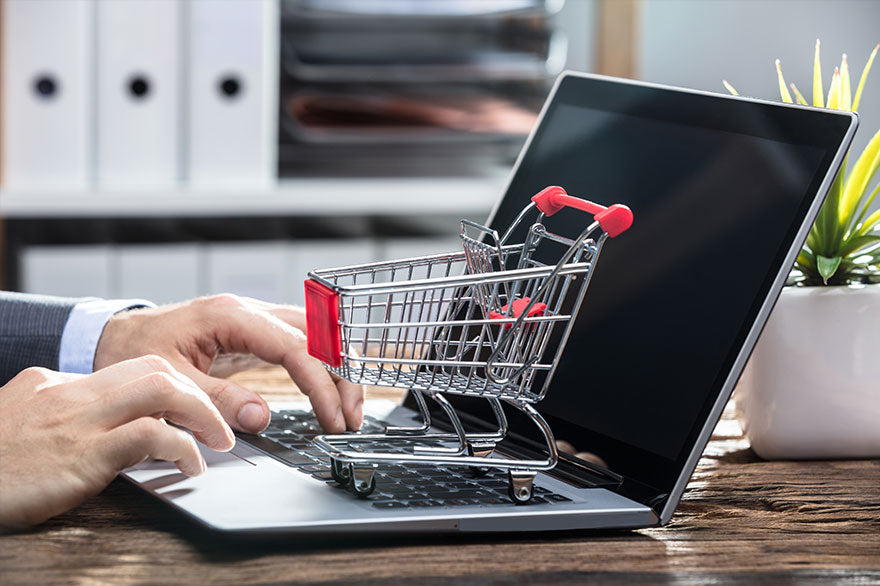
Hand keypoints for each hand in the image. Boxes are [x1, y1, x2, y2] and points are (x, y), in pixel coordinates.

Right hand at [0, 357, 233, 527]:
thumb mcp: (20, 423)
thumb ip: (57, 412)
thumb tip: (99, 422)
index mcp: (53, 382)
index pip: (130, 369)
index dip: (171, 389)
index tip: (191, 411)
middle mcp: (68, 391)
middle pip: (153, 368)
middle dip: (196, 393)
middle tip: (218, 424)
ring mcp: (77, 420)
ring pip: (161, 388)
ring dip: (200, 414)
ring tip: (217, 441)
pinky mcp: (83, 454)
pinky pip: (151, 435)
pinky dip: (182, 447)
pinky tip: (191, 466)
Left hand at [94, 295, 364, 433]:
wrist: (115, 336)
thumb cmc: (135, 352)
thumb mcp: (170, 380)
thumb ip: (216, 400)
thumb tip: (262, 418)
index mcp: (231, 315)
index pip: (296, 347)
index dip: (320, 385)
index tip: (332, 420)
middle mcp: (251, 310)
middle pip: (319, 336)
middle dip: (343, 377)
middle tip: (351, 420)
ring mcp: (257, 318)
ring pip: (318, 336)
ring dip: (339, 370)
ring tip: (349, 411)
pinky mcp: (258, 332)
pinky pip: (304, 343)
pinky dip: (324, 366)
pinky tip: (332, 391)